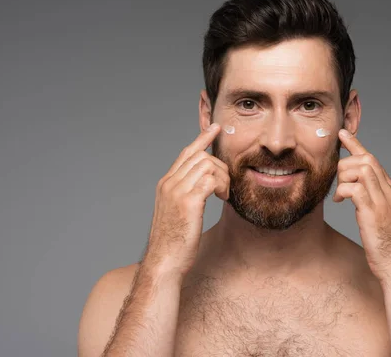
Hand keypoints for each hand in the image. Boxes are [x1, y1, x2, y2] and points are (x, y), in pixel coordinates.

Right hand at [145, 123, 229, 275]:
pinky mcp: (188, 201)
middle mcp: (169, 183)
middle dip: (220, 166)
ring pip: (207, 165)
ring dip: (222, 178)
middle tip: (226, 185)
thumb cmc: (174, 242)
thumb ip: (186, 195)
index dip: (201, 139)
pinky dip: (222, 186)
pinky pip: (211, 179)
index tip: (214, 128)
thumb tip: (203, 187)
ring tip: (223, 195)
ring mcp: (177, 191)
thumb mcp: (177, 213)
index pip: (186, 153)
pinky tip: (222, 199)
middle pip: (200, 156)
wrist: (164, 262)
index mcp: (166, 184)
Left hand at [333, 129, 390, 281]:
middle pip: (366, 159)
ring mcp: (383, 201)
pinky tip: (340, 202)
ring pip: (361, 169)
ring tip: (341, 195)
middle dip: (346, 163)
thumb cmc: (387, 245)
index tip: (344, 134)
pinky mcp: (373, 212)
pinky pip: (355, 188)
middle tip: (337, 180)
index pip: (373, 160)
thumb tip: (355, 193)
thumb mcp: (380, 217)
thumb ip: (370, 200)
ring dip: (344, 178)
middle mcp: (389, 191)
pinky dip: (343, 191)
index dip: (356, 145)